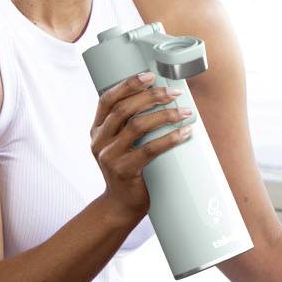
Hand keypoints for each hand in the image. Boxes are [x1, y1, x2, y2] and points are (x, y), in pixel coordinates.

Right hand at [89, 72, 193, 220]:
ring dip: (164, 115)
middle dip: (151, 97)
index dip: (128, 84)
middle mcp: (99, 140)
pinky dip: (169, 138)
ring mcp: (109, 156)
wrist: (121, 205)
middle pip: (124, 109)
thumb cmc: (130, 169)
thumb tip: (166, 98)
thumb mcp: (122, 144)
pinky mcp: (124, 171)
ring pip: (137, 126)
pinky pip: (149, 150)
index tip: (150, 75)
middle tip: (174, 93)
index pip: (107, 99)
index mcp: (97, 129)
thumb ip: (132, 125)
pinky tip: (185, 133)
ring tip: (185, 111)